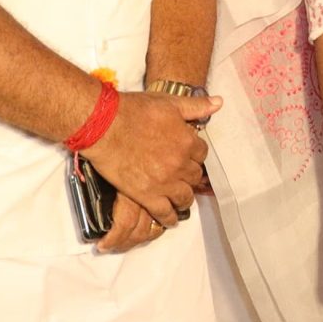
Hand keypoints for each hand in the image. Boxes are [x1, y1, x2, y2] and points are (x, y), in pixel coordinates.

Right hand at [79, 90, 216, 249]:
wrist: (104, 125)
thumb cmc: (133, 111)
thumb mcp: (168, 103)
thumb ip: (195, 106)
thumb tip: (218, 103)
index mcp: (187, 141)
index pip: (202, 154)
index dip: (194, 155)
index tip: (188, 156)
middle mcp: (179, 164)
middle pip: (195, 176)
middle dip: (190, 176)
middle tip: (183, 177)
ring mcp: (164, 181)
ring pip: (184, 197)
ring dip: (183, 199)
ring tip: (180, 200)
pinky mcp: (146, 195)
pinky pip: (165, 212)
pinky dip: (169, 218)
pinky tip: (170, 219)